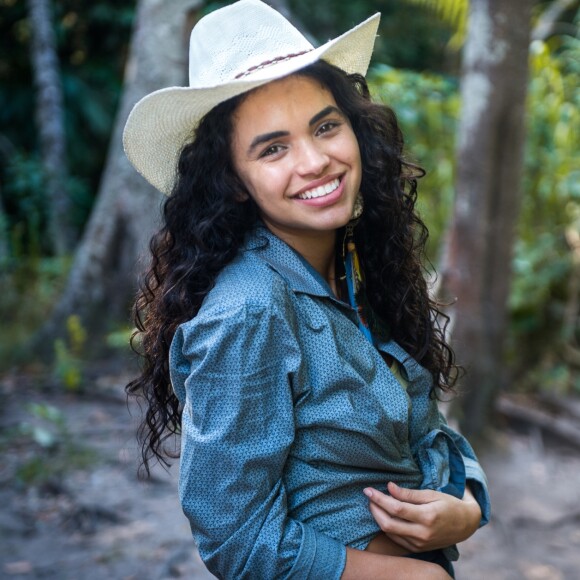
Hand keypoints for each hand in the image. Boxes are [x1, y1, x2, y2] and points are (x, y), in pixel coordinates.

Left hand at [363, 482, 480, 552]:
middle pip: (388, 524)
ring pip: (390, 533)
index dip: (379, 499)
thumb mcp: (431, 494)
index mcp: (427, 517)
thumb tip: (389, 487)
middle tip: (369, 496)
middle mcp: (422, 534)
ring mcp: (420, 544)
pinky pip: (396, 540)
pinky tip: (384, 516)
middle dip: (374, 509)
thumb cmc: (448, 505)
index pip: (396, 509)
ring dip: (378, 518)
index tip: (368, 489)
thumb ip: (409, 493)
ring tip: (375, 504)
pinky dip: (387, 528)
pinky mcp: (418, 549)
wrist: (465, 525)